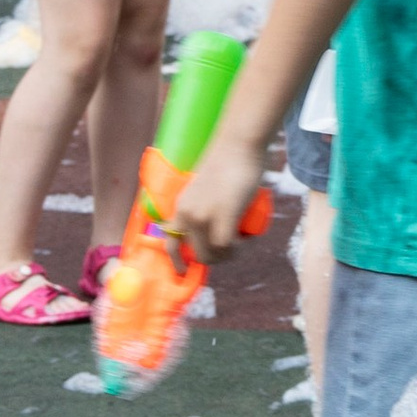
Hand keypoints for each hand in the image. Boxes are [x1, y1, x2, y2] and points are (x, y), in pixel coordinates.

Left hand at [174, 120, 266, 263]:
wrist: (238, 144)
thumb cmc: (228, 161)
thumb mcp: (205, 188)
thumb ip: (203, 203)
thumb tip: (213, 224)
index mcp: (181, 207)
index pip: (170, 241)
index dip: (176, 261)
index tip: (184, 272)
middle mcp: (187, 214)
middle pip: (198, 254)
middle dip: (218, 257)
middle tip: (234, 246)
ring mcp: (203, 216)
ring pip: (214, 253)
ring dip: (230, 254)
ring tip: (243, 241)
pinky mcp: (222, 215)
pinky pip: (227, 245)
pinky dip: (238, 248)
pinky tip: (245, 241)